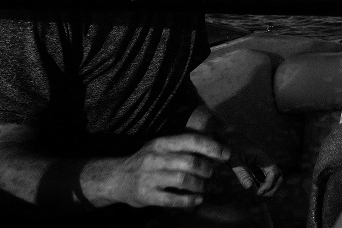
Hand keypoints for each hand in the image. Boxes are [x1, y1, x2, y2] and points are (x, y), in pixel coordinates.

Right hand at [104, 133, 230, 208]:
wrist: (116, 178)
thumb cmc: (146, 161)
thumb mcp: (160, 147)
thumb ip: (182, 147)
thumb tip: (214, 149)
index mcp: (162, 143)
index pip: (191, 140)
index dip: (211, 147)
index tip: (225, 153)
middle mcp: (155, 158)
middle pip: (190, 162)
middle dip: (206, 169)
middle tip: (211, 173)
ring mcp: (150, 177)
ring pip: (183, 180)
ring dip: (199, 185)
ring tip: (203, 187)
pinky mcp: (147, 195)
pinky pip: (173, 199)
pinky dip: (189, 200)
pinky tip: (197, 199)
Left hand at [221, 128, 282, 197]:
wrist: (224, 135)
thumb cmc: (229, 145)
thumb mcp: (233, 159)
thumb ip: (242, 172)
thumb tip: (249, 188)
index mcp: (262, 156)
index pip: (275, 172)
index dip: (269, 184)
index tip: (257, 193)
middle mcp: (264, 160)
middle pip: (277, 177)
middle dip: (271, 190)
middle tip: (258, 200)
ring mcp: (260, 164)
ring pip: (271, 180)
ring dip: (266, 191)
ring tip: (254, 201)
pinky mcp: (254, 168)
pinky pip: (262, 180)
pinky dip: (259, 188)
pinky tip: (251, 196)